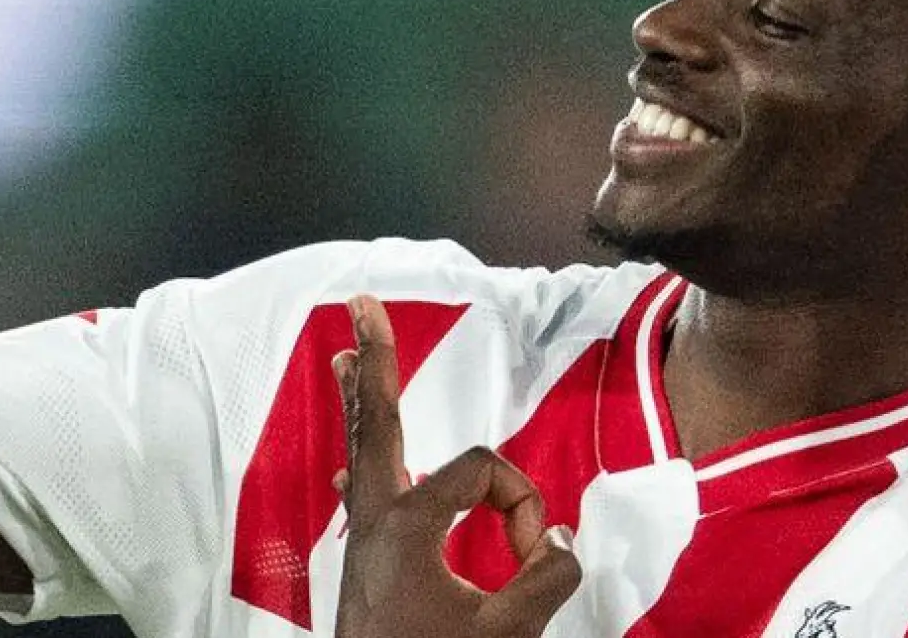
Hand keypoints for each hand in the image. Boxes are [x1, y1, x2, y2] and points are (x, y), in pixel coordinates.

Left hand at [331, 295, 580, 637]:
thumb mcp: (508, 630)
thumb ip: (547, 574)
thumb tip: (558, 540)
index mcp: (408, 522)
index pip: (485, 471)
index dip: (521, 501)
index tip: (530, 553)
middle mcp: (377, 518)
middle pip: (378, 420)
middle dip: (377, 362)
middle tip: (359, 303)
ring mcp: (366, 538)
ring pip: (365, 450)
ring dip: (366, 401)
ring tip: (349, 355)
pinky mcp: (368, 562)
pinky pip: (367, 490)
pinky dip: (368, 458)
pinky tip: (352, 459)